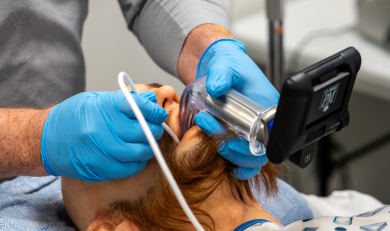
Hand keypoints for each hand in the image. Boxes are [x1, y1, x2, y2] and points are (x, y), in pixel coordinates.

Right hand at [41, 90, 166, 181]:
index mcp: (104, 107)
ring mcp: (101, 150)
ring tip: (148, 143)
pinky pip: (129, 168)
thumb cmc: (73, 117)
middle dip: (155, 130)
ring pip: (140, 152)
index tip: (159, 114)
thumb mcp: (97, 100)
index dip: (154, 111)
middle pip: (144, 131)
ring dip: (149, 147)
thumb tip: (151, 101)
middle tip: (156, 128)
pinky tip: (137, 156)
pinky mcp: (100, 168)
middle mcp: (103, 128)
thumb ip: (126, 101)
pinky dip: (138, 162)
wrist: (46, 139)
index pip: (140, 107)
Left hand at [195, 39, 279, 179]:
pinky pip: (244, 159)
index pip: (268, 139)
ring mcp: (252, 131)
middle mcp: (264, 123)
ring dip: (227, 154)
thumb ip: (222, 74)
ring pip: (249, 160)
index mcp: (268, 109)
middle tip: (207, 127)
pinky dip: (234, 163)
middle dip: (230, 150)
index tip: (225, 142)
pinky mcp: (240, 135)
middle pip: (257, 154)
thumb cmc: (230, 64)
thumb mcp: (226, 64)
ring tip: (204, 128)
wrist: (219, 67)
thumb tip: (217, 87)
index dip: (247, 147)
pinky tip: (221, 158)